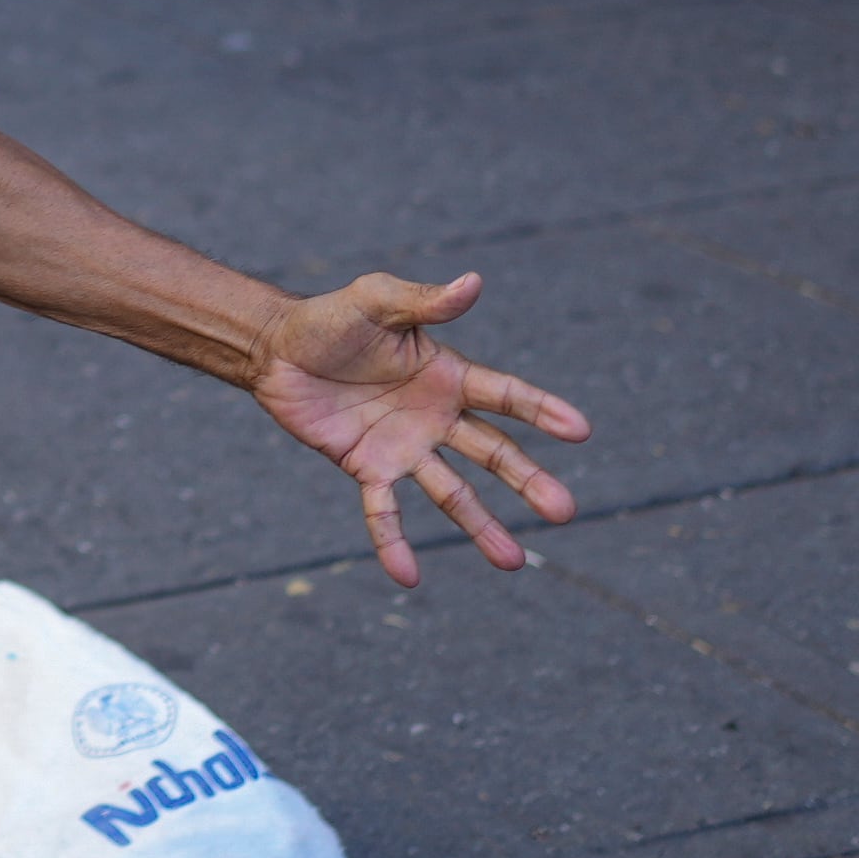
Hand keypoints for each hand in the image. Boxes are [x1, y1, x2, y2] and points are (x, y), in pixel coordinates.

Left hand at [247, 271, 585, 588]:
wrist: (277, 350)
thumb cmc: (332, 319)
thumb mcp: (377, 301)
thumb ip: (424, 300)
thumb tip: (474, 281)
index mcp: (447, 375)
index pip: (505, 396)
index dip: (542, 410)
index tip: (581, 431)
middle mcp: (435, 417)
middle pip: (492, 454)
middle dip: (529, 481)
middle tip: (566, 512)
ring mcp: (404, 448)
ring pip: (452, 493)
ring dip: (481, 527)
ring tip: (513, 562)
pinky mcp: (366, 468)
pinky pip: (383, 512)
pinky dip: (394, 544)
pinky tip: (407, 576)